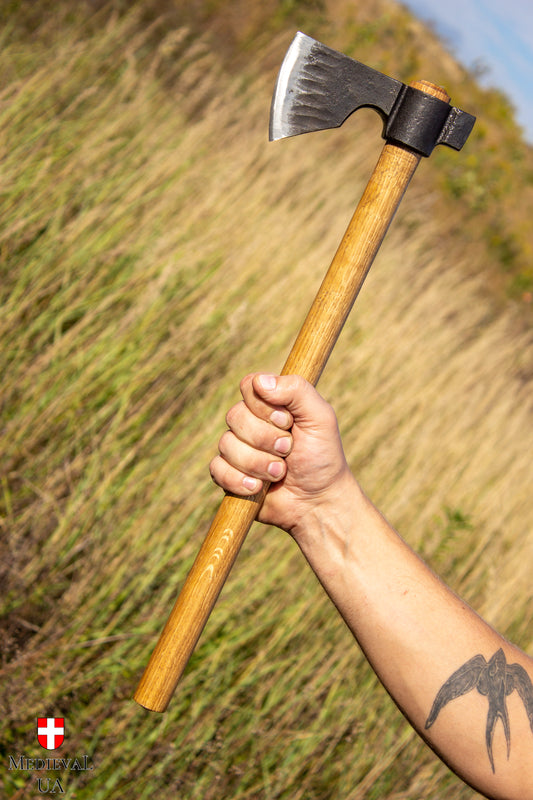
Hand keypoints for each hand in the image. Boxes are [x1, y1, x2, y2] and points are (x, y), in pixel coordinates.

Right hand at [210, 374, 354, 534]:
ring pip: (227, 444)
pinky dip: (240, 481)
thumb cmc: (322, 457)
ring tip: (280, 473)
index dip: (265, 406)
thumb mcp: (320, 418)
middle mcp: (250, 422)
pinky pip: (217, 469)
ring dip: (258, 463)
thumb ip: (297, 391)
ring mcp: (237, 448)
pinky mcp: (228, 474)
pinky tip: (259, 488)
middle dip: (266, 439)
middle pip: (235, 416)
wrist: (318, 502)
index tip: (287, 421)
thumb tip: (260, 381)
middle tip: (288, 450)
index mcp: (270, 404)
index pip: (248, 386)